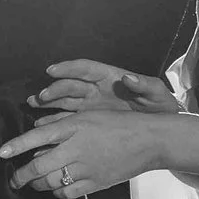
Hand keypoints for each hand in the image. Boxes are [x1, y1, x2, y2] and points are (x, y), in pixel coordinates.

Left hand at [0, 111, 166, 198]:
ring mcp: (86, 168)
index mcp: (74, 127)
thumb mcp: (87, 117)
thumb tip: (39, 133)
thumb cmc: (118, 123)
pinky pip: (68, 193)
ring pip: (52, 182)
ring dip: (39, 184)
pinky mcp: (95, 184)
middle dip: (22, 175)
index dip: (16, 146)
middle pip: (40, 166)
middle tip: (14, 179)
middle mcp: (76, 148)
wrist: (148, 140)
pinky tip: (56, 187)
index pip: (37, 137)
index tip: (1, 153)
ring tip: (34, 182)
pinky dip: (57, 192)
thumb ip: (62, 126)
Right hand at [29, 58, 182, 116]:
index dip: (68, 68)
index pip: (86, 68)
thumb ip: (144, 85)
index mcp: (111, 78)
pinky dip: (57, 121)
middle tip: (41, 96)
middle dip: (55, 89)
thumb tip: (128, 77)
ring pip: (66, 100)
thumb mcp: (158, 94)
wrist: (164, 129)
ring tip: (34, 104)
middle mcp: (97, 89)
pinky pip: (71, 119)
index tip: (52, 70)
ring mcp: (93, 105)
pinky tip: (42, 125)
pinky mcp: (92, 121)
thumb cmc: (162, 107)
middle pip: (71, 85)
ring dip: (50, 101)